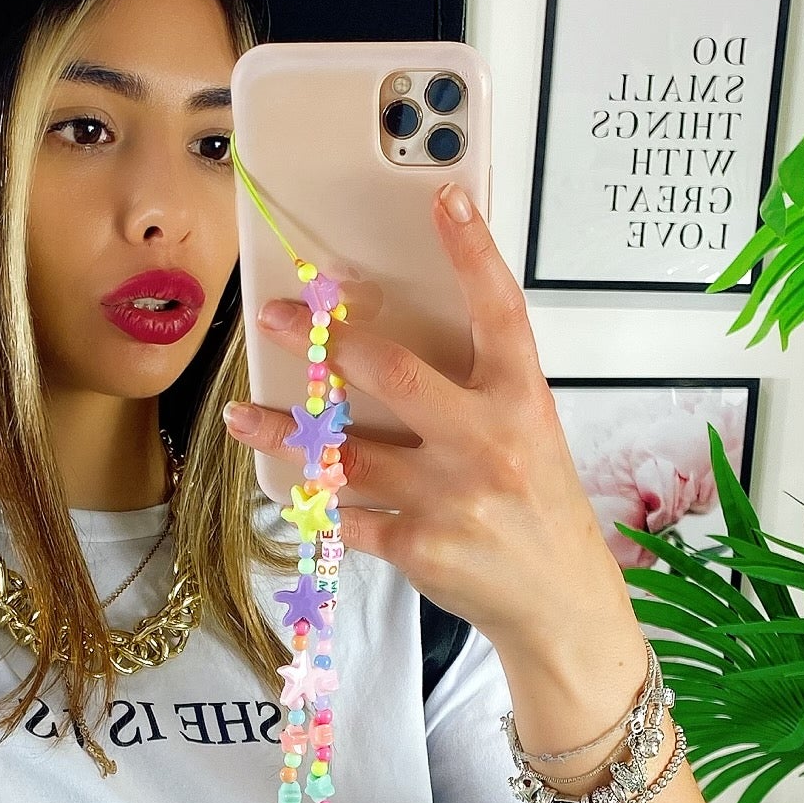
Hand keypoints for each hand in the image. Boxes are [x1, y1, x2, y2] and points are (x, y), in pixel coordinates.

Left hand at [224, 181, 648, 744]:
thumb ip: (474, 390)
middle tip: (279, 316)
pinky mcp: (418, 544)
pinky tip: (285, 480)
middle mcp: (488, 441)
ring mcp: (450, 496)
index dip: (472, 251)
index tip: (444, 199)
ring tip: (243, 413)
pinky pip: (347, 512)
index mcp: (522, 400)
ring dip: (288, 431)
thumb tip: (390, 346)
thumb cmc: (539, 507)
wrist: (560, 603)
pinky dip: (314, 497)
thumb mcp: (529, 433)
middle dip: (328, 342)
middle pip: (394, 373)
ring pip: (346, 451)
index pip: (499, 310)